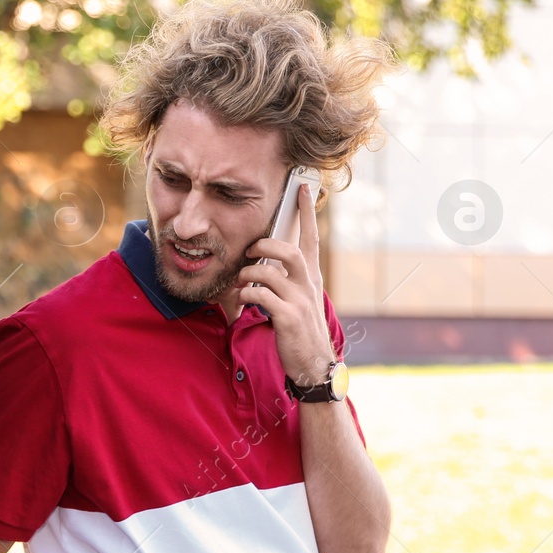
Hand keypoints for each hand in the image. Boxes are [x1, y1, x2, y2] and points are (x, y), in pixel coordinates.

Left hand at [235, 183, 335, 385]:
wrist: (312, 364)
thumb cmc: (300, 330)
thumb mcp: (299, 300)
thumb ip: (285, 280)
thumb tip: (261, 263)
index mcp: (311, 277)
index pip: (310, 237)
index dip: (307, 212)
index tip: (303, 188)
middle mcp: (309, 284)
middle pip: (288, 249)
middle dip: (264, 245)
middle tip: (249, 251)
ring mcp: (300, 300)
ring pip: (269, 272)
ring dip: (247, 275)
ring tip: (240, 285)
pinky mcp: (289, 317)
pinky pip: (260, 296)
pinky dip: (245, 296)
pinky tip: (241, 302)